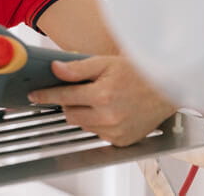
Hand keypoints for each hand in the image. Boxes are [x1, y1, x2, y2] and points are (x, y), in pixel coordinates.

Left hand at [28, 56, 175, 146]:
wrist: (168, 88)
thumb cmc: (139, 72)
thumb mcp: (106, 62)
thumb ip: (78, 68)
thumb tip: (55, 69)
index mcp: (102, 95)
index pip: (64, 97)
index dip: (47, 95)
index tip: (35, 95)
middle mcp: (108, 117)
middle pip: (70, 114)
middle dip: (70, 103)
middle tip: (81, 91)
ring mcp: (115, 131)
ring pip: (83, 125)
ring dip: (84, 113)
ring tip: (100, 98)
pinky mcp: (122, 141)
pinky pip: (98, 134)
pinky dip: (98, 123)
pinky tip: (110, 110)